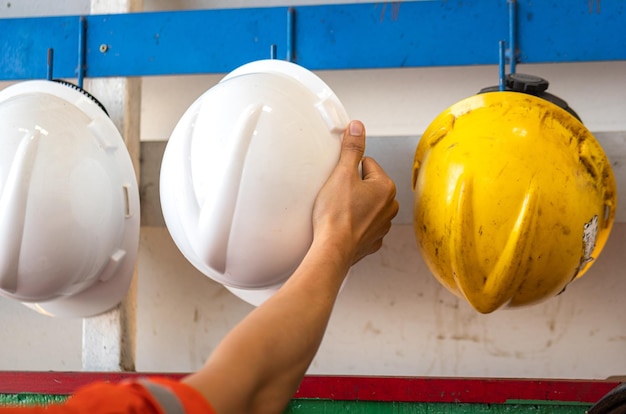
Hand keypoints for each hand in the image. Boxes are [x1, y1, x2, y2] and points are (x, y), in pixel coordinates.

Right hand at [312, 120, 398, 264]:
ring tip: (338, 212)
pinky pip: (363, 225)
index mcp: (386, 187)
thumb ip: (352, 148)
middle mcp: (390, 207)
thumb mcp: (342, 174)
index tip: (339, 181)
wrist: (332, 250)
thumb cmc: (336, 215)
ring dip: (354, 205)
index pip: (367, 164)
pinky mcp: (372, 240)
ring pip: (366, 205)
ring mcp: (383, 225)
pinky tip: (341, 226)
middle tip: (337, 196)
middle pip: (368, 185)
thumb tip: (358, 127)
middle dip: (353, 187)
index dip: (349, 170)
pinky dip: (353, 224)